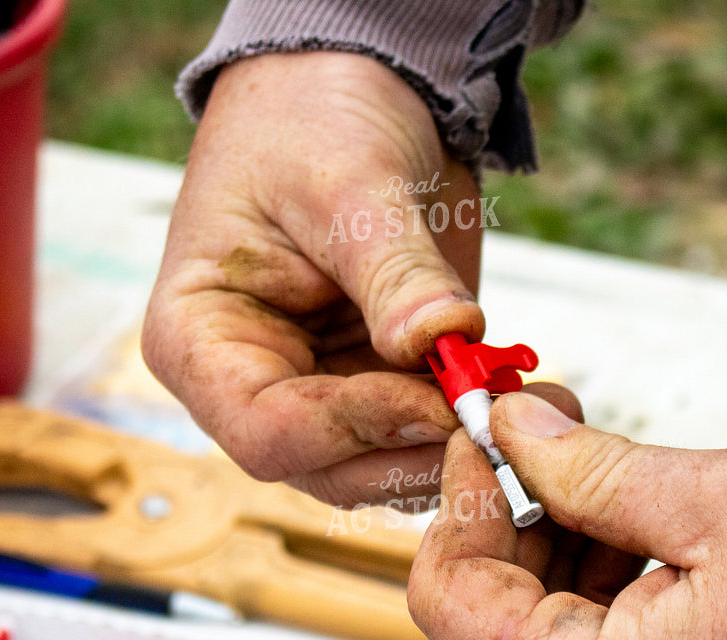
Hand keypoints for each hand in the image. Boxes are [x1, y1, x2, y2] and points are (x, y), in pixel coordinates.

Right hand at [143, 52, 576, 506]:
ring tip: (525, 401)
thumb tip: (442, 339)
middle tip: (495, 413)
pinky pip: (426, 435)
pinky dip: (475, 423)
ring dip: (456, 448)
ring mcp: (322, 393)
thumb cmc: (311, 119)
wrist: (352, 83)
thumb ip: (394, 272)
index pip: (267, 430)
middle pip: (330, 469)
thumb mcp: (349, 184)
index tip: (439, 399)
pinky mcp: (383, 386)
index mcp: (201, 342)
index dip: (356, 429)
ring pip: (385, 468)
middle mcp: (254, 384)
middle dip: (415, 451)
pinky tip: (524, 391)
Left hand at [407, 392, 726, 639]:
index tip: (490, 428)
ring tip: (616, 495)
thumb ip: (586, 468)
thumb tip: (508, 429)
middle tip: (554, 442)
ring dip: (549, 572)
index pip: (449, 595)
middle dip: (506, 531)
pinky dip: (589, 621)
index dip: (461, 498)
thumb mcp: (717, 501)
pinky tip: (643, 556)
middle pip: (478, 633)